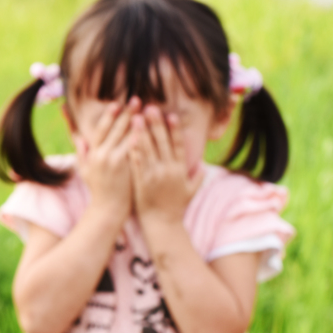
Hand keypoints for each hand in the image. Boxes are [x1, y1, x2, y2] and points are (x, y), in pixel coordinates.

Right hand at [73, 96, 139, 222]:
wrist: (109, 209)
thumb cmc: (98, 190)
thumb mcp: (85, 171)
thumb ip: (82, 152)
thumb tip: (78, 136)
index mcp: (93, 154)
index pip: (101, 130)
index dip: (109, 116)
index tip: (117, 103)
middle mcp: (104, 155)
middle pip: (117, 129)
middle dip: (128, 113)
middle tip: (137, 100)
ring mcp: (117, 162)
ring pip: (129, 137)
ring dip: (139, 122)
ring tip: (148, 110)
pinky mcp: (129, 168)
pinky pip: (137, 149)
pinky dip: (144, 138)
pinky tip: (153, 129)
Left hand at [128, 105, 202, 226]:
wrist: (162, 224)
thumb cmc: (176, 208)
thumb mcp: (191, 191)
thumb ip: (197, 177)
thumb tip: (203, 166)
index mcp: (181, 170)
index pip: (178, 145)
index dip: (174, 130)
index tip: (171, 115)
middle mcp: (168, 170)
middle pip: (162, 143)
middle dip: (155, 124)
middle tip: (150, 108)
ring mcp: (154, 176)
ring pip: (147, 150)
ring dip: (141, 132)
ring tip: (135, 118)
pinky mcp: (141, 182)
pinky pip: (136, 164)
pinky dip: (133, 151)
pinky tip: (128, 139)